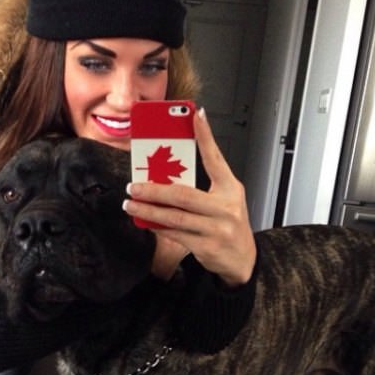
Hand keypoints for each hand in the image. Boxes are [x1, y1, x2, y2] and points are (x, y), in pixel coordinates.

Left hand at [123, 108, 256, 286]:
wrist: (243, 259)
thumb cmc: (230, 224)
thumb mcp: (225, 199)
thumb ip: (204, 185)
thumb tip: (167, 174)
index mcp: (230, 189)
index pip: (216, 158)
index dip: (206, 136)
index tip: (196, 115)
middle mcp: (225, 207)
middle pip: (183, 194)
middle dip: (154, 190)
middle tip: (134, 186)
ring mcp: (216, 228)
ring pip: (175, 217)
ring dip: (149, 210)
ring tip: (132, 204)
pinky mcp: (206, 246)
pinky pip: (175, 234)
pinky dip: (157, 226)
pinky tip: (145, 220)